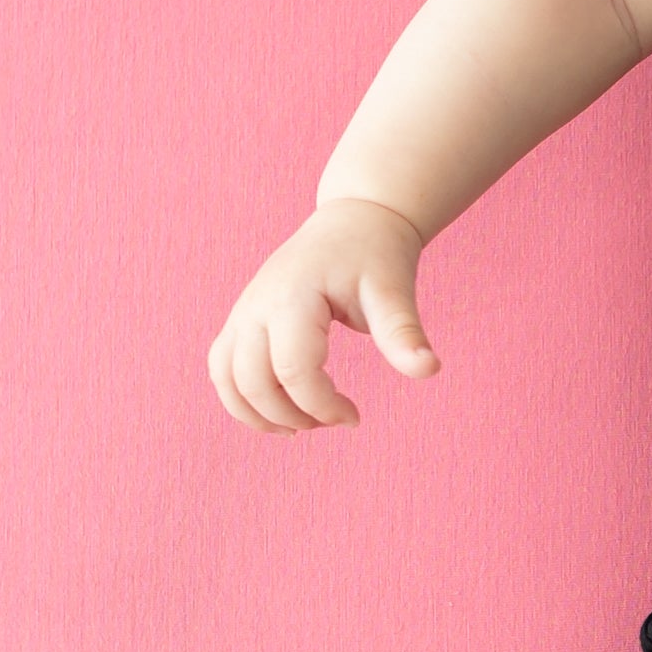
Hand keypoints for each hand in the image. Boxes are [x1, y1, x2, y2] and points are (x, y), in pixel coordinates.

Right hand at [207, 196, 437, 431]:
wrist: (352, 224)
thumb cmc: (373, 257)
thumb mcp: (393, 291)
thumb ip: (403, 333)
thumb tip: (429, 369)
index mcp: (294, 297)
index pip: (294, 370)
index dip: (322, 405)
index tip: (353, 417)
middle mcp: (257, 305)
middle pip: (253, 381)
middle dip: (292, 414)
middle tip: (332, 422)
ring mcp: (243, 312)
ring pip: (226, 377)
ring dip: (257, 413)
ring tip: (300, 426)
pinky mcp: (240, 319)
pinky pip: (222, 367)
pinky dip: (240, 398)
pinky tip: (278, 412)